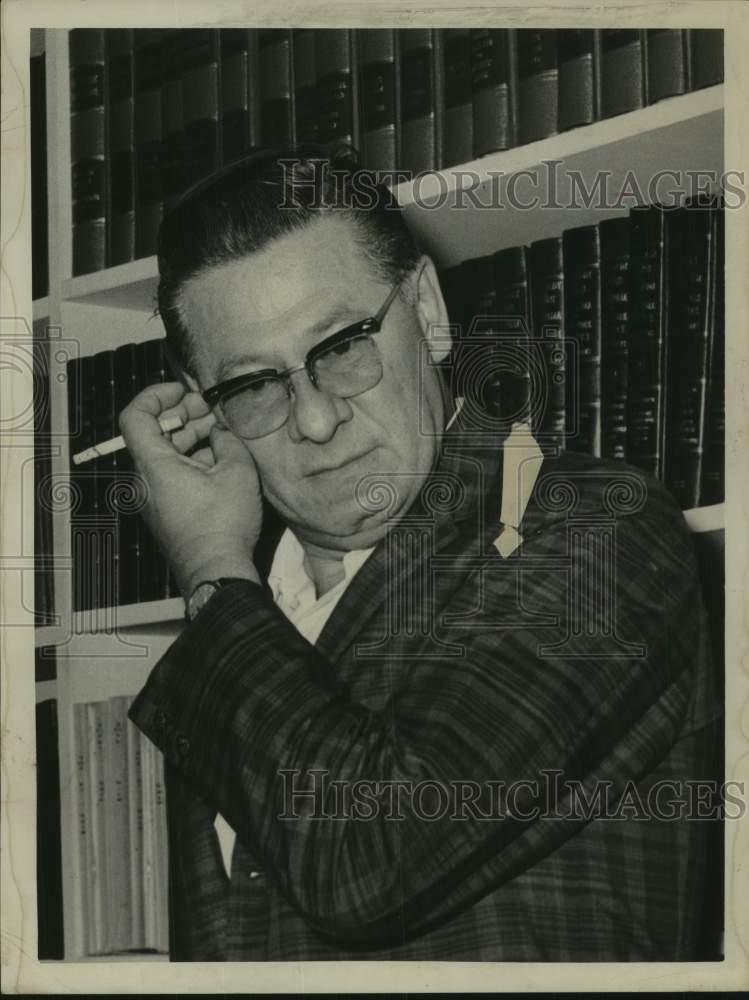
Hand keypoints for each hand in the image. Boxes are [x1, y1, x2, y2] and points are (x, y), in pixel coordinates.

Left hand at [119, 382, 261, 596]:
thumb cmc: (223, 524)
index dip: (156, 396)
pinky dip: (192, 458)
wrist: (216, 570)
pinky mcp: (166, 509)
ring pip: (165, 453)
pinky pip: (173, 473)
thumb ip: (228, 440)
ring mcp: (154, 496)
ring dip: (191, 436)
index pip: (135, 416)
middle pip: (153, 433)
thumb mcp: (237, 471)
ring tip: (222, 430)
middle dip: (182, 414)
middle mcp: (145, 479)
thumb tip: (222, 430)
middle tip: (212, 408)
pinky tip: (220, 457)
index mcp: (154, 464)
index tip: (183, 392)